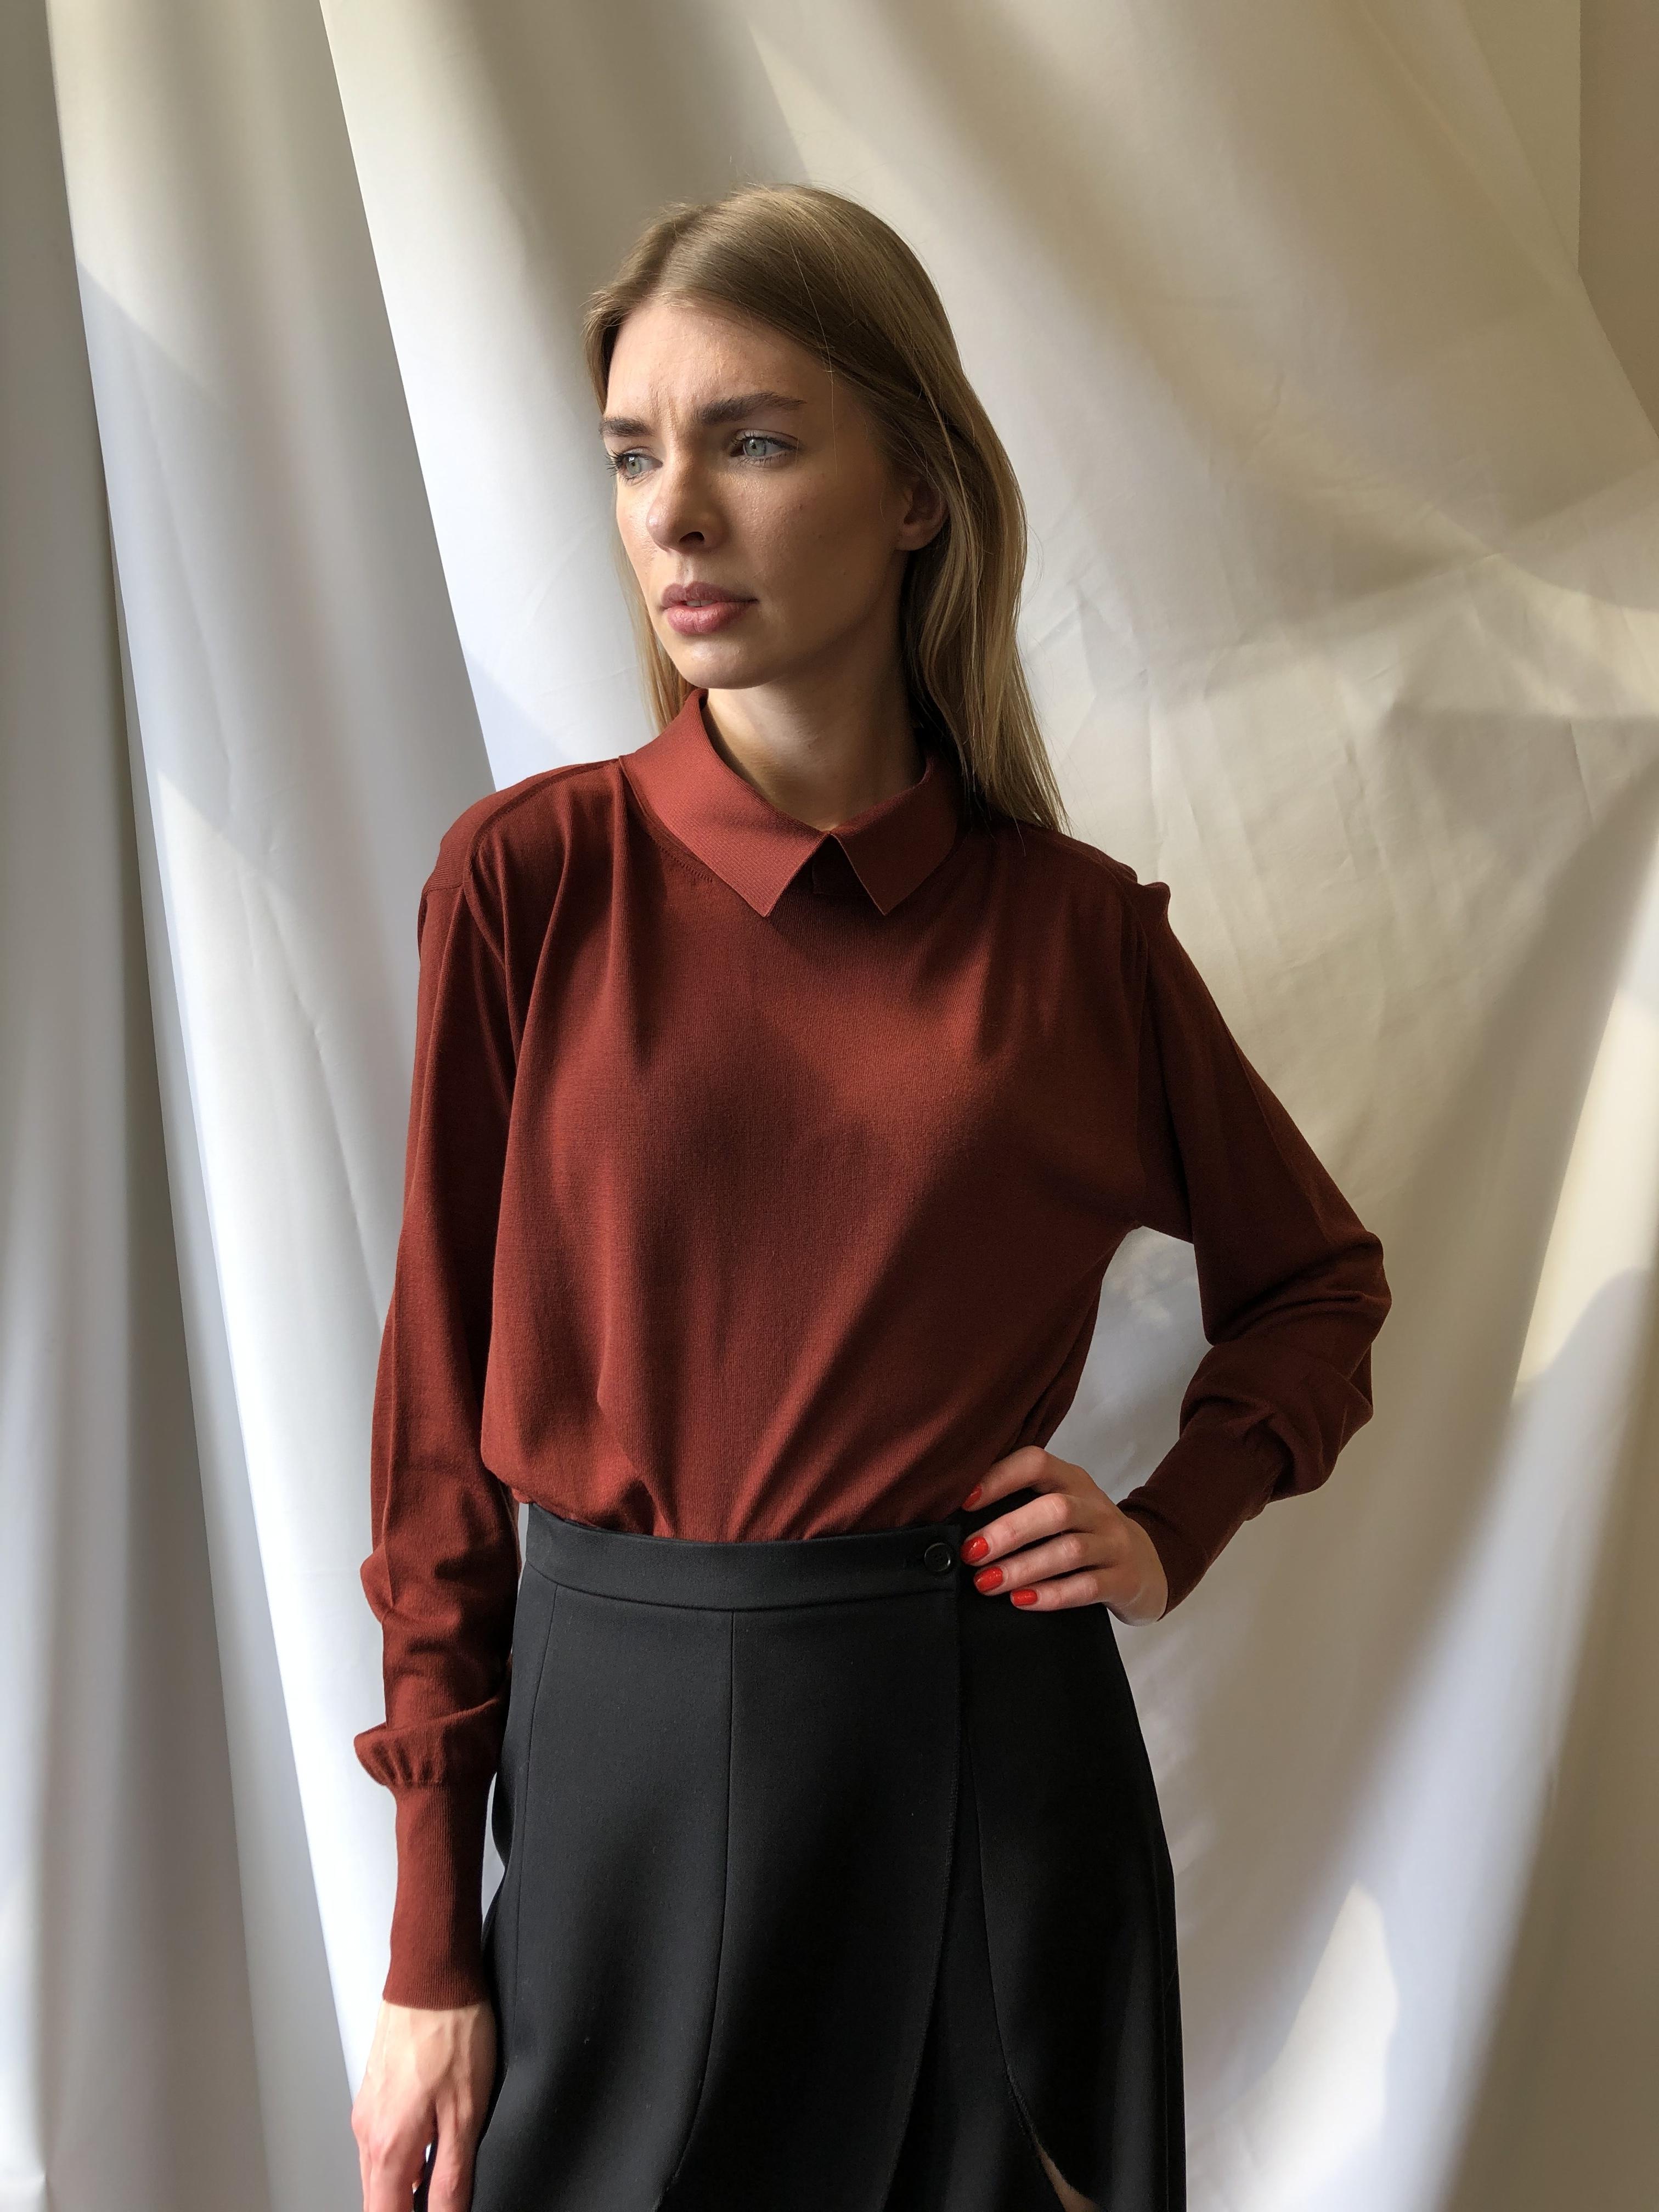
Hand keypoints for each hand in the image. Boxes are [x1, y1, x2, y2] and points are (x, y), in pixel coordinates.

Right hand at [352, 1996, 495, 2211]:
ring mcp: (367, 2109)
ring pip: (379, 2171)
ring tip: (439, 2178)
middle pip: (378, 2199)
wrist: (431, 1972)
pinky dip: (402, 2156)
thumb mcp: (466, 2112)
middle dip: (405, 2209)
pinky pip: (382, 2142)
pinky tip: (430, 2143)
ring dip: (404, 2186)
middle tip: (441, 2203)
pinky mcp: (375, 2091)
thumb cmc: (452, 2029)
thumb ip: (452, 2176)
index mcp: (389, 2145)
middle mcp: (368, 2131)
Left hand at [958, 1445, 1168, 1623]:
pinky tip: (1021, 1601)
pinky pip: (1087, 1587)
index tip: (964, 1501)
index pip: (1037, 1464)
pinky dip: (1052, 1595)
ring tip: (985, 1583)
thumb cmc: (1084, 1533)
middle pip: (1055, 1510)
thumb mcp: (1059, 1508)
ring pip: (1070, 1550)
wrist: (1147, 1565)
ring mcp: (1114, 1543)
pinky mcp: (1124, 1580)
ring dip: (1023, 1566)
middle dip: (1008, 1531)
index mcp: (1073, 1480)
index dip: (1000, 1478)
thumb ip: (1020, 1506)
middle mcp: (1095, 1507)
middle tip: (970, 1552)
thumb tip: (954, 1523)